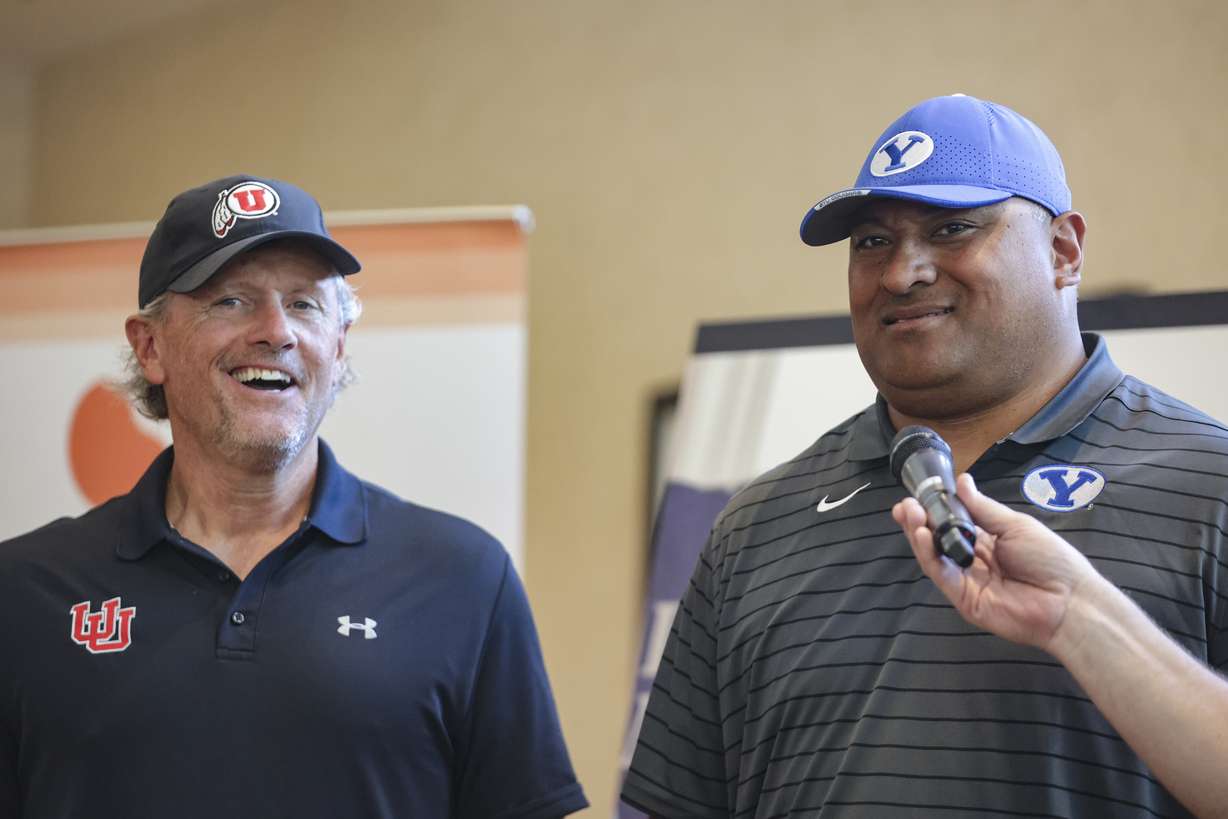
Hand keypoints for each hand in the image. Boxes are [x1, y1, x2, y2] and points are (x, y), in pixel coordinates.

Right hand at [891, 473, 1099, 652]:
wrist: (1070, 600)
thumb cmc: (1049, 559)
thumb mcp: (1015, 525)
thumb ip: (983, 508)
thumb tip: (962, 481)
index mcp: (985, 541)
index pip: (951, 523)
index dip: (932, 510)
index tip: (915, 495)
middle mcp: (972, 560)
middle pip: (937, 540)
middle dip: (918, 521)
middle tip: (905, 505)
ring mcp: (966, 582)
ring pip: (934, 557)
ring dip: (918, 536)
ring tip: (910, 515)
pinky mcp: (964, 600)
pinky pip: (942, 576)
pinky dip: (929, 556)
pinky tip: (922, 536)